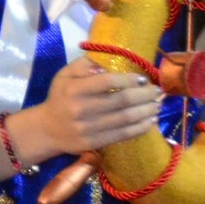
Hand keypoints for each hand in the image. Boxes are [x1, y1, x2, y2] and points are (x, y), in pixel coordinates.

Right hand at [22, 56, 161, 162]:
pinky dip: (141, 127)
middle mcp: (80, 109)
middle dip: (145, 95)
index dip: (129, 79)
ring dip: (147, 111)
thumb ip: (84, 64)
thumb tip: (110, 60)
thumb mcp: (64, 75)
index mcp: (73, 89)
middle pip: (122, 101)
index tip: (143, 79)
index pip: (107, 81)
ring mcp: (87, 128)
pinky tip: (151, 121)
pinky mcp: (94, 143)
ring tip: (158, 104)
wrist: (46, 130)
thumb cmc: (60, 98)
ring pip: (126, 119)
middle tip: (157, 91)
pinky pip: (123, 135)